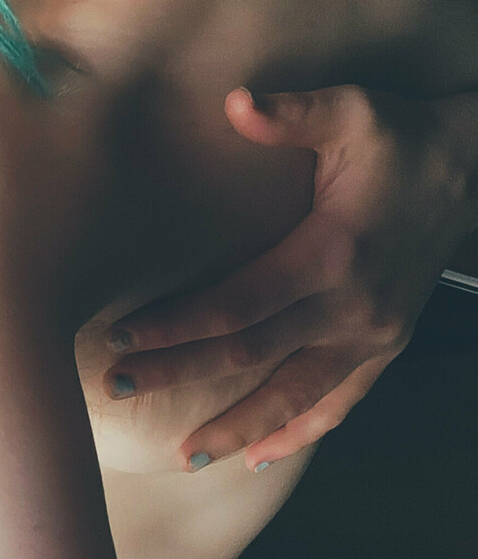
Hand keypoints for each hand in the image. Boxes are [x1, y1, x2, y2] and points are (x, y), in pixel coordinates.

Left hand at [104, 85, 477, 470]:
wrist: (471, 171)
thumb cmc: (401, 138)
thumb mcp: (353, 111)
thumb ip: (293, 112)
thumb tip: (235, 101)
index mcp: (333, 254)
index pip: (239, 303)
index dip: (178, 324)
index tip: (122, 334)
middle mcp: (353, 308)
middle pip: (251, 357)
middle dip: (180, 374)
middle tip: (116, 386)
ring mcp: (372, 337)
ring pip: (295, 400)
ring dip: (237, 429)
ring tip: (183, 456)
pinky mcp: (383, 347)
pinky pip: (339, 405)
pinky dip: (298, 434)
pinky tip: (258, 457)